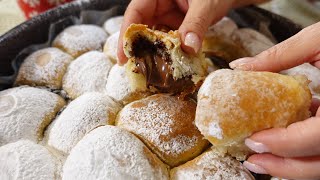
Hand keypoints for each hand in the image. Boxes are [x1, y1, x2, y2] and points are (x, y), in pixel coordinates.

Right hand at [117, 0, 268, 64]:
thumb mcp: (205, 4)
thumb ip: (196, 23)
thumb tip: (188, 48)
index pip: (135, 13)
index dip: (126, 34)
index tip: (123, 56)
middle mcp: (157, 6)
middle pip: (140, 27)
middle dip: (137, 48)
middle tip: (135, 69)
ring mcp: (166, 17)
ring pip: (153, 37)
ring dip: (152, 54)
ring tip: (149, 72)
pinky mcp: (175, 27)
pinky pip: (167, 42)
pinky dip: (167, 54)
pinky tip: (167, 66)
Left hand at [230, 22, 319, 178]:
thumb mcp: (319, 39)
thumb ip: (280, 56)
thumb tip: (240, 67)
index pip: (318, 136)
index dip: (284, 143)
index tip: (253, 139)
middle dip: (284, 167)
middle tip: (252, 160)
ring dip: (292, 166)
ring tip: (262, 159)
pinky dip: (304, 152)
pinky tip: (283, 142)